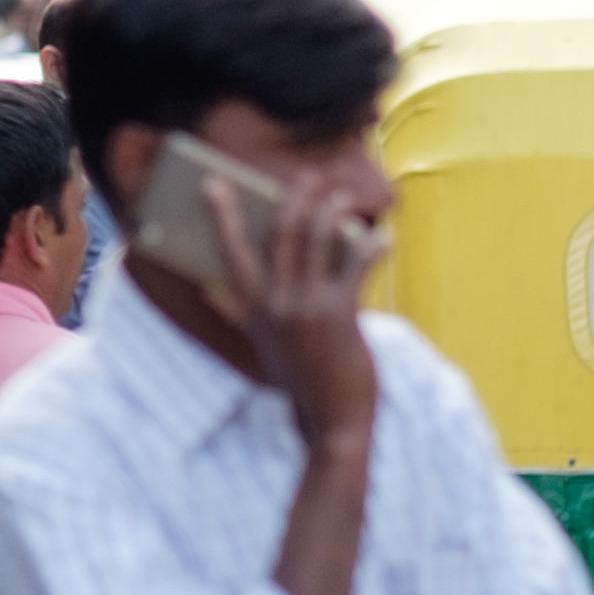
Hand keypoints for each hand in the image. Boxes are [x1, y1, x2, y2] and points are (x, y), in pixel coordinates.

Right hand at [205, 167, 378, 447]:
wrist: (330, 419)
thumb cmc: (298, 377)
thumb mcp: (259, 343)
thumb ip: (236, 312)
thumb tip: (210, 288)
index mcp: (252, 306)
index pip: (230, 249)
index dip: (222, 213)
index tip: (214, 182)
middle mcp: (275, 301)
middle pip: (282, 231)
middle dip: (296, 195)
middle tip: (309, 175)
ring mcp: (306, 306)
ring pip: (317, 238)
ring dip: (332, 208)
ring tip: (342, 194)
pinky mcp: (338, 314)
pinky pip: (355, 264)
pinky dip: (371, 247)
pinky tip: (383, 237)